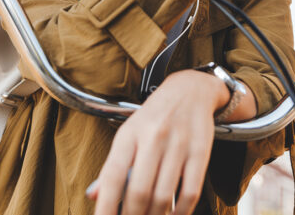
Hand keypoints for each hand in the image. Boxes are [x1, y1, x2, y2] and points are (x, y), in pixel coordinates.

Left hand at [87, 70, 229, 214]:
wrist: (189, 91)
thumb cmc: (153, 119)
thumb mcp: (128, 135)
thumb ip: (112, 167)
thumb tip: (93, 196)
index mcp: (129, 134)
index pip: (113, 176)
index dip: (106, 206)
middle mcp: (153, 137)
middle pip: (139, 191)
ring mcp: (178, 144)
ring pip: (164, 196)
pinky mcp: (200, 152)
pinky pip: (190, 193)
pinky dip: (180, 213)